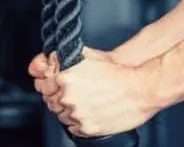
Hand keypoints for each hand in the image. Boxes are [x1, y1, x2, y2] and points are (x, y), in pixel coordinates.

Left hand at [28, 47, 159, 136]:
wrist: (140, 88)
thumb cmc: (118, 72)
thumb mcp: (88, 55)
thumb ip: (65, 58)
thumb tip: (51, 59)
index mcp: (66, 79)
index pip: (42, 85)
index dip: (47, 84)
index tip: (52, 84)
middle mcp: (69, 98)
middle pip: (51, 101)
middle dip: (58, 96)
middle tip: (71, 93)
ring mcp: (77, 115)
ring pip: (61, 115)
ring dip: (67, 109)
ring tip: (83, 102)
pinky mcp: (87, 128)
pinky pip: (73, 128)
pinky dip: (77, 122)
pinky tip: (87, 112)